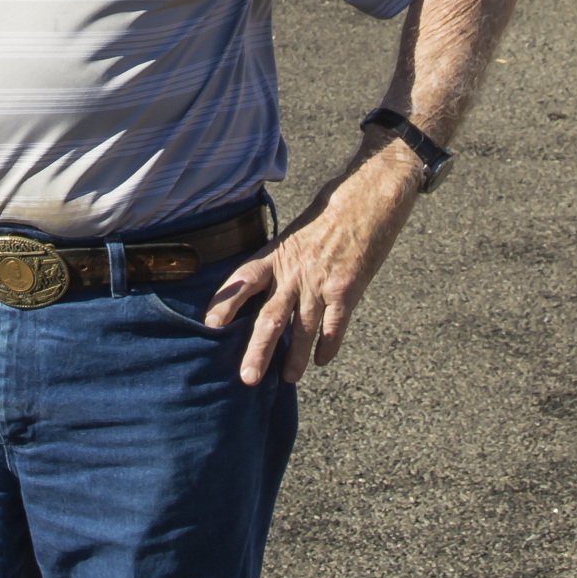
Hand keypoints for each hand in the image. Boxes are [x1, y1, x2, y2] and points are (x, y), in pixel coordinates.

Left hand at [204, 146, 424, 386]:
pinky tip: (321, 360)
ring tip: (287, 378)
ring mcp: (320, 282)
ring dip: (294, 358)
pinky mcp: (346, 289)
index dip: (225, 303)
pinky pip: (334, 326)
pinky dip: (327, 346)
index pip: (242, 280)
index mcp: (276, 254)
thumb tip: (262, 290)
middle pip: (270, 317)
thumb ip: (279, 263)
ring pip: (302, 330)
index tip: (210, 325)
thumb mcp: (293, 235)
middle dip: (258, 350)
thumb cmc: (328, 214)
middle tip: (247, 378)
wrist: (367, 198)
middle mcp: (294, 271)